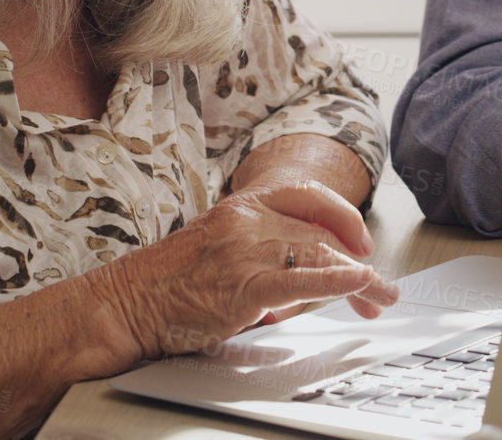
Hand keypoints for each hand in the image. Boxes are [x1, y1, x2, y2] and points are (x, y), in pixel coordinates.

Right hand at [89, 179, 399, 367]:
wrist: (122, 304)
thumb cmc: (162, 286)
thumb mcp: (215, 252)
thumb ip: (255, 253)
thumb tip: (297, 278)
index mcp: (240, 206)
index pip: (307, 197)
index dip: (342, 216)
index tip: (361, 240)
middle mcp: (247, 219)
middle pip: (322, 235)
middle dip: (358, 264)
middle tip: (379, 289)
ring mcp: (247, 248)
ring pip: (321, 256)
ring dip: (359, 281)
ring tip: (379, 298)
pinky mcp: (245, 283)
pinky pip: (303, 279)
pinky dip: (338, 282)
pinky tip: (360, 283)